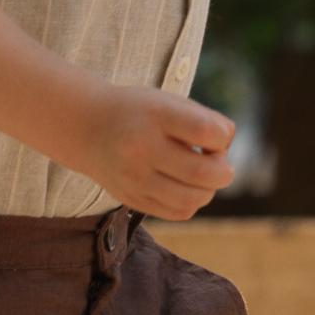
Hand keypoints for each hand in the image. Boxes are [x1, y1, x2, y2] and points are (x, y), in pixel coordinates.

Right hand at [74, 82, 236, 217]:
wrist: (86, 127)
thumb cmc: (141, 112)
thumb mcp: (170, 101)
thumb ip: (206, 120)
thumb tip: (228, 150)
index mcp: (156, 115)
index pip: (207, 132)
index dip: (222, 139)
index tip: (214, 138)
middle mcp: (142, 147)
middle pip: (203, 172)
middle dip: (224, 171)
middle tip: (218, 162)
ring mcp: (135, 177)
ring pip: (192, 199)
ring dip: (209, 190)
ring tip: (201, 176)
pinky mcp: (131, 198)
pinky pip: (177, 212)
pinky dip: (192, 202)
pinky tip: (185, 186)